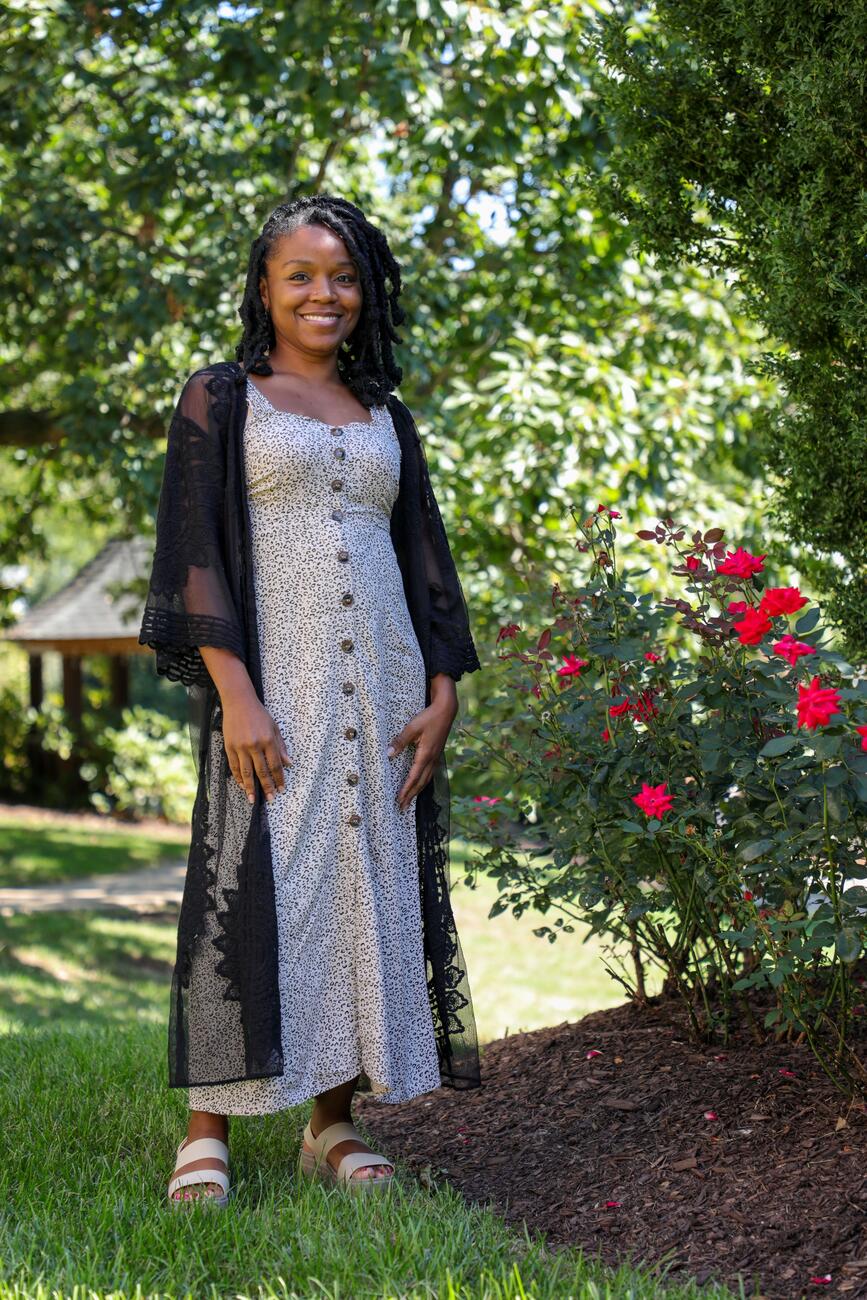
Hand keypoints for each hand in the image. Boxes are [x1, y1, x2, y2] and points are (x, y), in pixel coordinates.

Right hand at [221, 694, 292, 804]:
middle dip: (267, 787)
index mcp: (268, 740)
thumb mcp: (274, 727)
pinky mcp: (229, 746)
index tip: (281, 789)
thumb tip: (289, 763)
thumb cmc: (259, 714)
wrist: (238, 702)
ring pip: (246, 772)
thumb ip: (281, 746)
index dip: (279, 778)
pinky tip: (242, 785)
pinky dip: (238, 777)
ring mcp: (241, 747)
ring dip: (250, 787)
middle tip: (271, 799)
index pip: (275, 764)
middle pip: (262, 771)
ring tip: (253, 799)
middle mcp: (254, 745)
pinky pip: (234, 766)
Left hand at [388, 690, 457, 811]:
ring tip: (410, 800)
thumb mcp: (412, 727)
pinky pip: (429, 773)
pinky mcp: (436, 753)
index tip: (399, 800)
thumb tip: (388, 754)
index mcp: (425, 755)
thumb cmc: (429, 717)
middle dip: (411, 796)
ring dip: (417, 791)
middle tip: (402, 808)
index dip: (406, 790)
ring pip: (426, 779)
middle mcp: (432, 759)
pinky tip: (420, 783)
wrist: (446, 710)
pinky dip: (423, 782)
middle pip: (420, 783)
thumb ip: (400, 741)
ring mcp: (436, 757)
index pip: (413, 777)